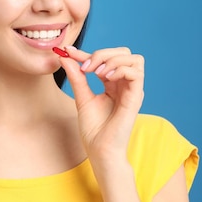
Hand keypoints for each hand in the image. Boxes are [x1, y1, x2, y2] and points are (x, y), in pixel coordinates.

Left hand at [58, 46, 144, 164]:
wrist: (100, 150)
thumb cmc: (93, 129)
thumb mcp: (81, 97)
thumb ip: (76, 76)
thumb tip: (65, 57)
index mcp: (112, 84)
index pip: (104, 59)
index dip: (86, 52)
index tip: (68, 51)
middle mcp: (124, 85)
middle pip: (124, 53)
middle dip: (103, 53)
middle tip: (86, 66)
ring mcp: (132, 91)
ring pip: (134, 59)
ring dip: (112, 60)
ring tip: (96, 73)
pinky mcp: (136, 98)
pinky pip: (136, 73)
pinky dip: (120, 69)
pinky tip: (106, 78)